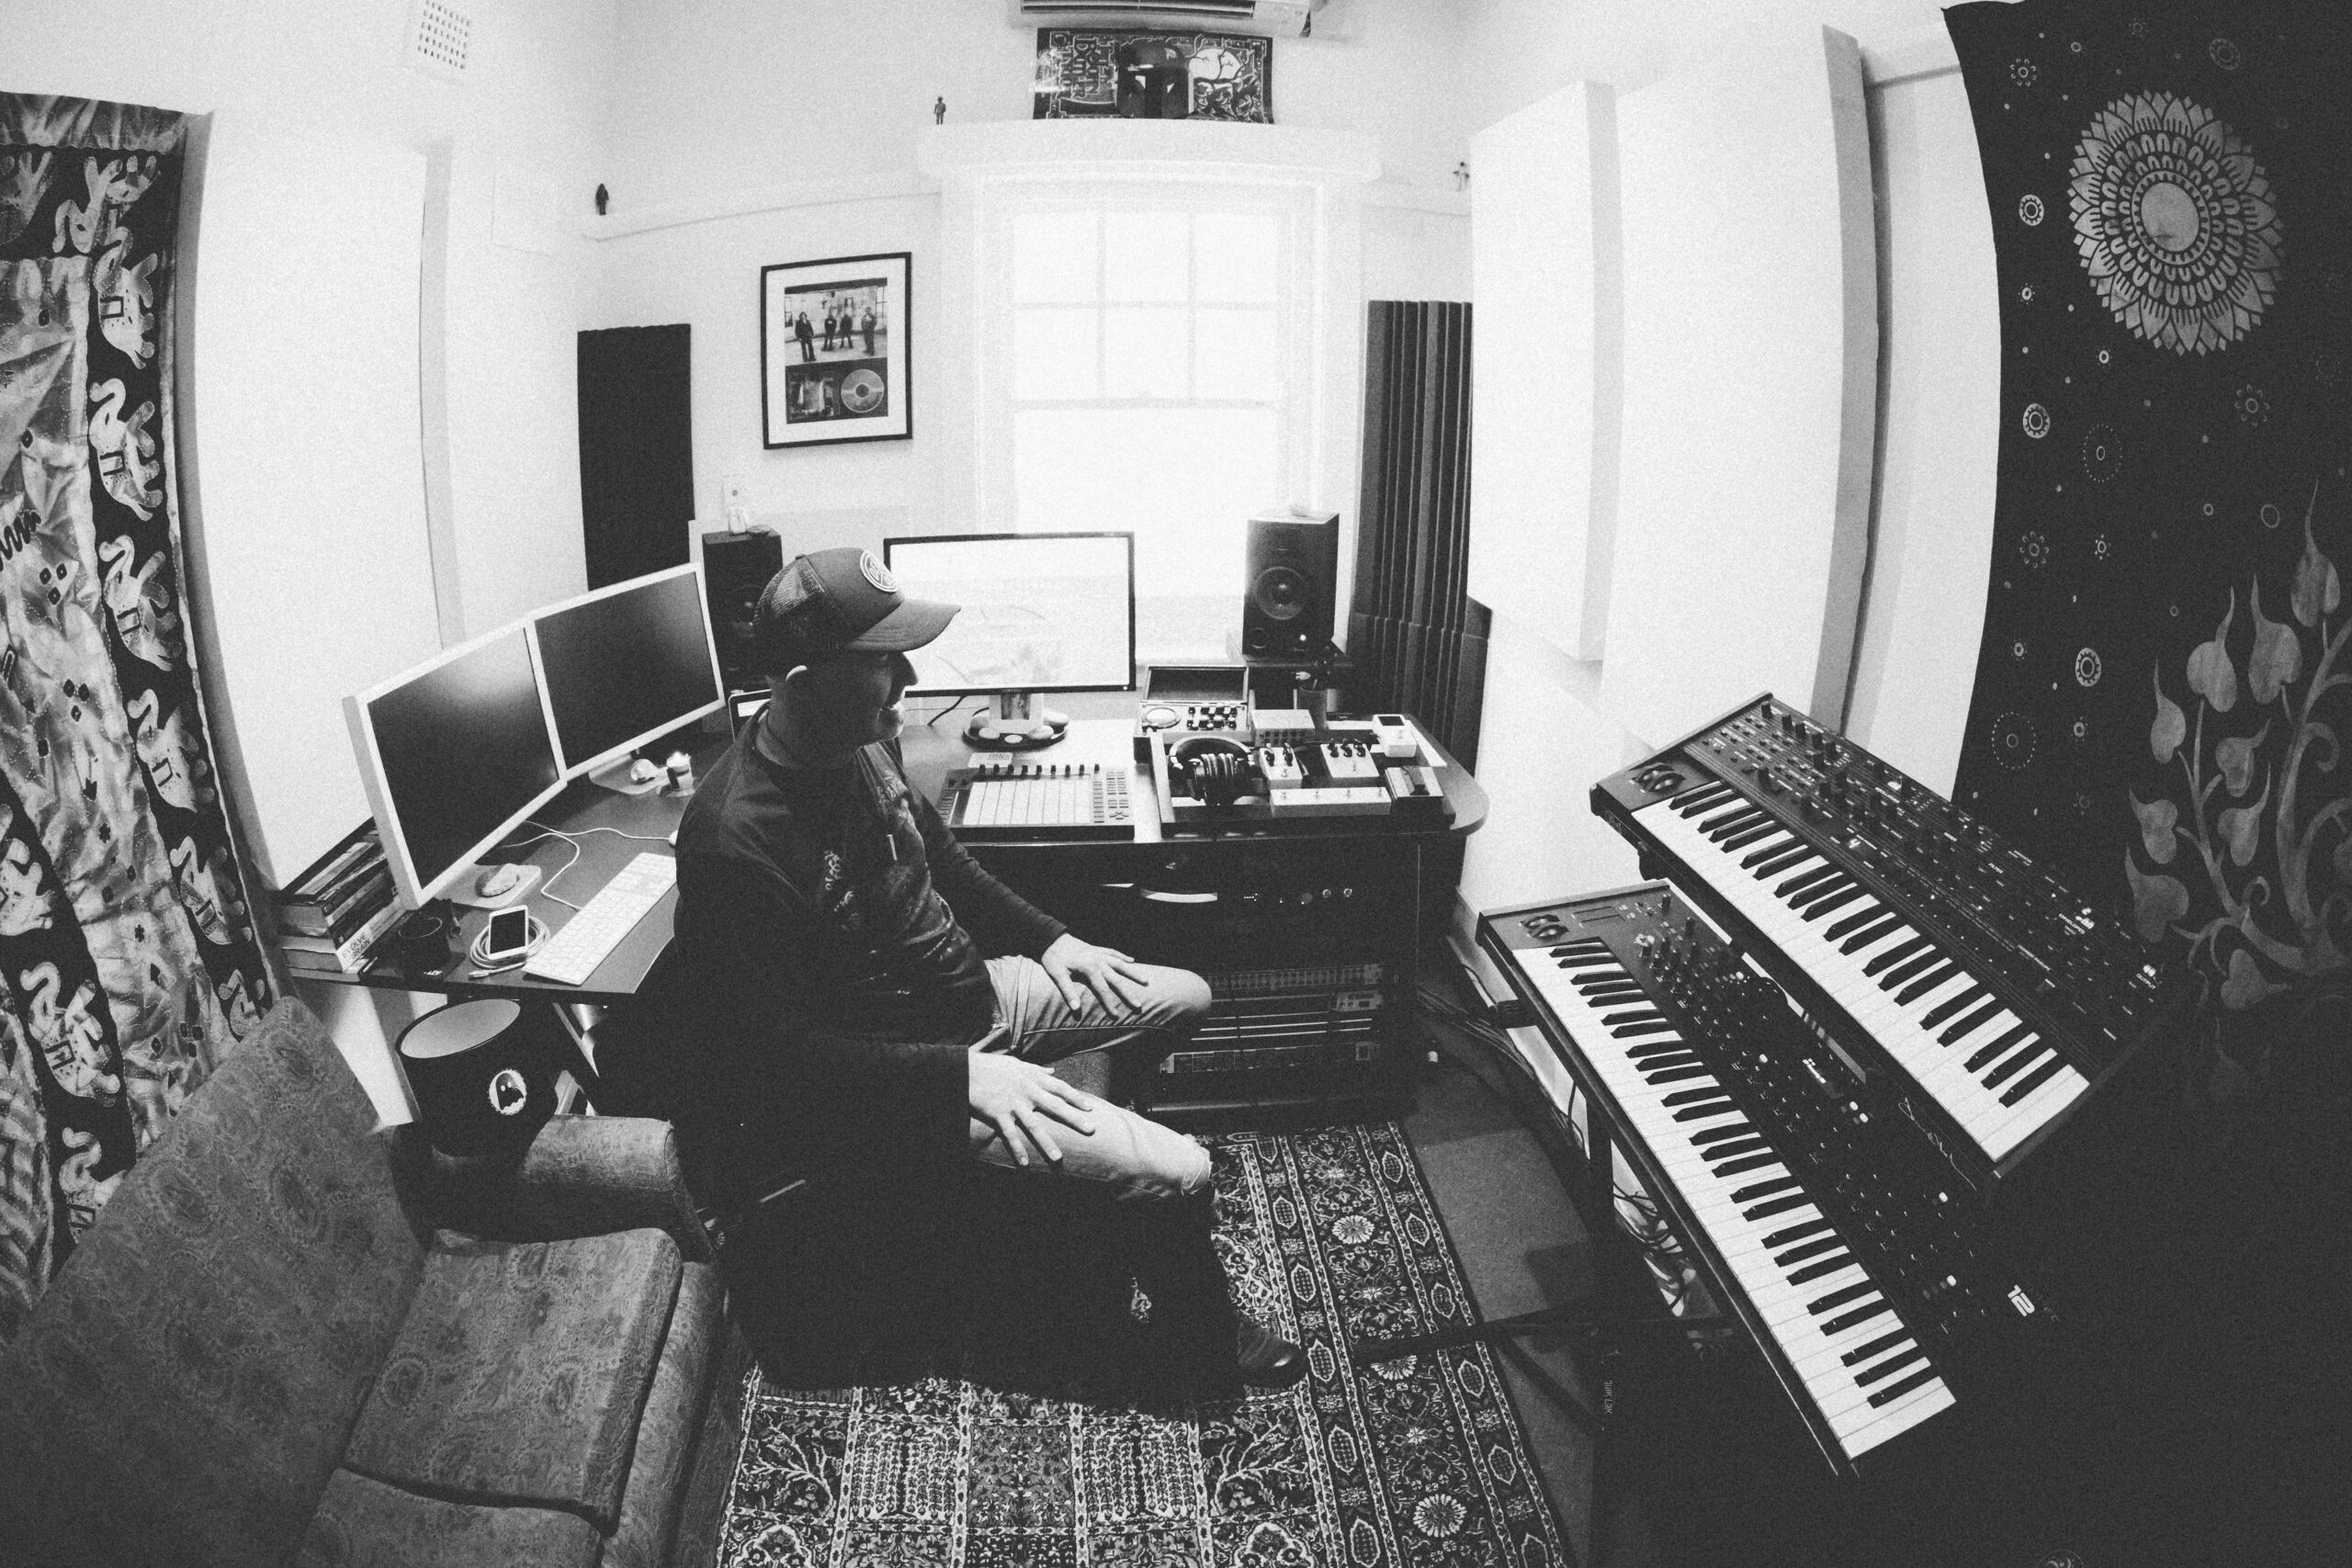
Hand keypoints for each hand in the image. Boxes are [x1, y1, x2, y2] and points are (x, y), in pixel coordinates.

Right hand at [968, 1030, 1098, 1166]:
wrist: (966, 1070)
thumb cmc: (993, 1066)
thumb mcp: (1018, 1064)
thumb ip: (1037, 1070)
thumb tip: (1052, 1071)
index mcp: (1033, 1077)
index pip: (1060, 1088)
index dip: (1076, 1098)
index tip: (1090, 1108)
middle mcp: (1027, 1091)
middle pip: (1055, 1106)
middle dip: (1074, 1118)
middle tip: (1091, 1130)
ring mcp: (1014, 1104)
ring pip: (1034, 1126)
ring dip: (1046, 1143)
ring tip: (1058, 1158)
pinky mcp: (999, 1114)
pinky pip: (1010, 1135)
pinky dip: (1017, 1149)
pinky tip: (1024, 1163)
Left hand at [1039, 932, 1150, 1015]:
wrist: (1051, 937)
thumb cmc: (1053, 959)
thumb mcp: (1057, 976)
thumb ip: (1068, 992)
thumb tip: (1076, 1010)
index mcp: (1089, 969)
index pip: (1102, 990)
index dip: (1109, 1003)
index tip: (1116, 1016)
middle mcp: (1098, 961)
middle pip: (1116, 979)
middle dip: (1128, 993)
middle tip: (1139, 1005)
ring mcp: (1099, 954)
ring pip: (1120, 964)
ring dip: (1133, 973)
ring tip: (1146, 981)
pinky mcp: (1097, 949)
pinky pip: (1114, 953)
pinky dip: (1123, 957)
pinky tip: (1132, 961)